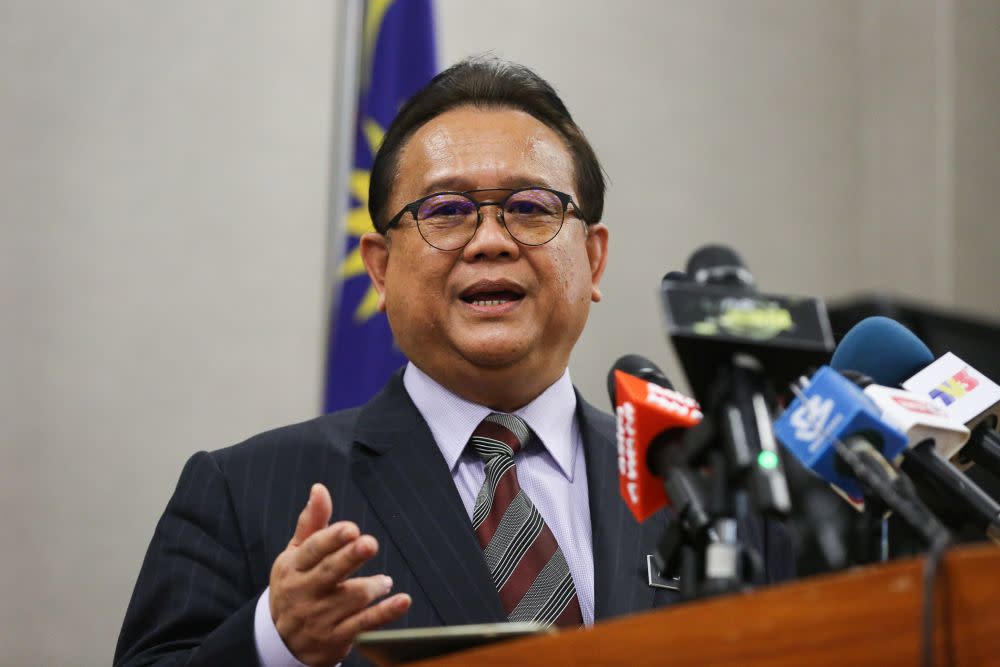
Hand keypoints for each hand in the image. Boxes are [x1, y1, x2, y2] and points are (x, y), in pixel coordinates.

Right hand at [269, 483, 411, 665]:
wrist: (282, 641)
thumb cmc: (294, 586)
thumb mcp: (294, 555)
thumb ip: (312, 523)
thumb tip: (320, 489)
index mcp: (292, 568)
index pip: (312, 550)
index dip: (332, 538)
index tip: (351, 528)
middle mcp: (304, 592)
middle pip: (330, 572)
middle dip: (350, 557)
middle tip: (369, 543)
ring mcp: (319, 617)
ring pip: (351, 597)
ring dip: (374, 585)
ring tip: (384, 581)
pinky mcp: (336, 638)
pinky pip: (364, 624)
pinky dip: (386, 613)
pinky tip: (402, 600)